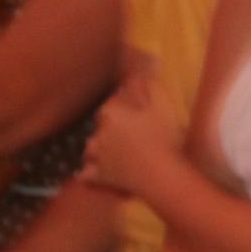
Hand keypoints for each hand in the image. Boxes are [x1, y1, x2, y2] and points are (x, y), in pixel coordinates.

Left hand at [83, 74, 183, 196]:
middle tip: (132, 128)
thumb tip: (139, 75)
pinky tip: (95, 171)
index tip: (139, 106)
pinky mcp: (99, 176)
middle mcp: (99, 131)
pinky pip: (86, 173)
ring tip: (115, 149)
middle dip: (113, 123)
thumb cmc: (164, 137)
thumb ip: (149, 87)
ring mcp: (97, 156)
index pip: (114, 101)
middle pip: (102, 122)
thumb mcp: (163, 105)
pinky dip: (90, 172)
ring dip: (99, 146)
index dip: (128, 103)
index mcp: (113, 112)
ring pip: (91, 147)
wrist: (161, 175)